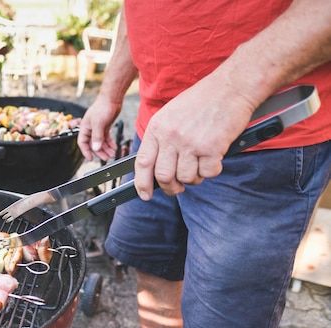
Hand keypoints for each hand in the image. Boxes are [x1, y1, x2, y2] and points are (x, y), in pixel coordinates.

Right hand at [77, 96, 120, 160]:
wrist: (112, 99)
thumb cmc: (103, 107)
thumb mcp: (98, 123)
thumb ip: (97, 136)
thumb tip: (95, 148)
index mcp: (85, 128)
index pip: (82, 143)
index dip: (86, 151)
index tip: (90, 159)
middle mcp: (90, 129)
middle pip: (93, 144)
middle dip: (99, 152)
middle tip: (106, 158)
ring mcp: (98, 129)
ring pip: (100, 142)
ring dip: (106, 149)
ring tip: (112, 154)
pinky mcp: (105, 127)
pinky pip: (106, 138)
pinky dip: (110, 143)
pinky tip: (114, 147)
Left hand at [134, 80, 256, 199]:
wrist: (231, 87)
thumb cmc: (203, 100)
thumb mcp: (171, 114)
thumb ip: (162, 138)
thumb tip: (155, 168)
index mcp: (158, 127)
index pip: (143, 163)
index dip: (142, 183)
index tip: (145, 194)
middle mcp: (171, 136)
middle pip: (164, 176)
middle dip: (171, 188)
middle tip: (178, 187)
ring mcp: (191, 142)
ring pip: (186, 178)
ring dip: (194, 178)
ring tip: (200, 166)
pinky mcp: (212, 148)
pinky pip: (208, 173)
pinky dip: (212, 171)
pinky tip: (214, 158)